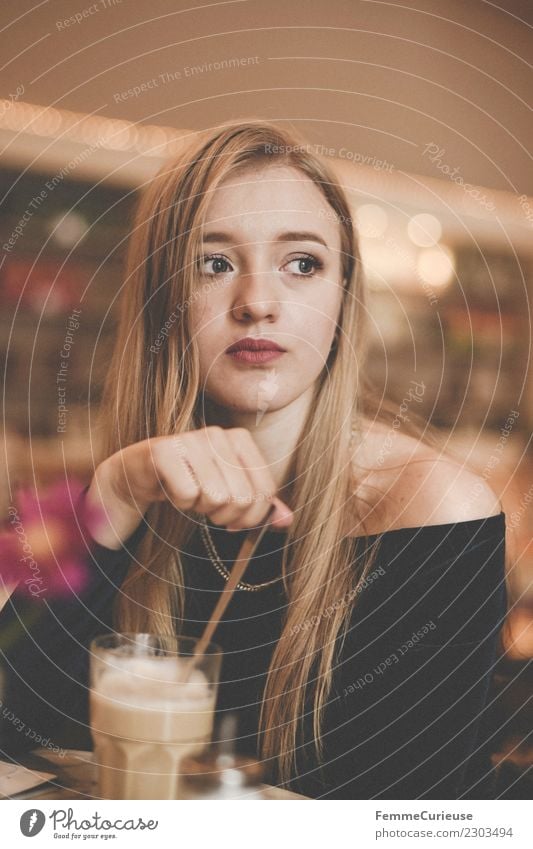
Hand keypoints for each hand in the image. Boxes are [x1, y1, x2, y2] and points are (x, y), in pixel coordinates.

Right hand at [86, 426, 293, 548]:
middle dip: (225, 516)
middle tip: (207, 508)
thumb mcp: (228, 493)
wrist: (139, 475)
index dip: (252, 517)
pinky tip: (171, 490)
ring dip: (200, 508)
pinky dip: (179, 502)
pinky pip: (187, 494)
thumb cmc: (189, 482)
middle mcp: (217, 434)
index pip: (265, 491)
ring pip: (216, 497)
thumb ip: (259, 506)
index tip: (235, 520)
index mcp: (239, 439)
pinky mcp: (163, 451)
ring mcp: (190, 439)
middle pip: (242, 499)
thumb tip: (287, 520)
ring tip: (189, 494)